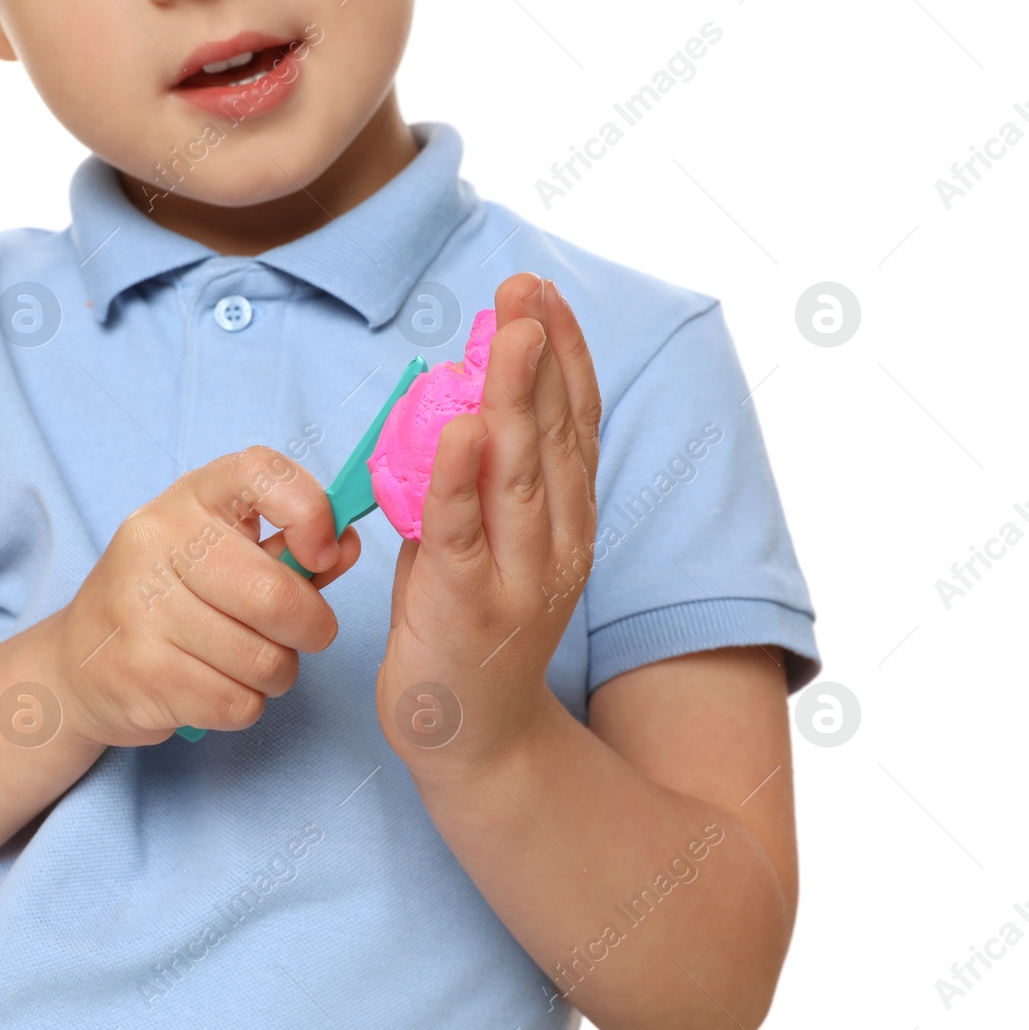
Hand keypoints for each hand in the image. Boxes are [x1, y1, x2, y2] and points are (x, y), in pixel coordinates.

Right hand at [51, 446, 362, 746]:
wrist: (78, 662)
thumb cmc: (170, 599)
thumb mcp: (225, 554)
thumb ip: (292, 548)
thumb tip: (346, 546)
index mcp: (188, 498)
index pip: (261, 472)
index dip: (311, 512)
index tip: (321, 555)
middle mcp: (155, 542)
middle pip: (274, 595)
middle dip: (310, 628)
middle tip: (301, 635)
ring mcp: (140, 609)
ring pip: (264, 660)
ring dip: (276, 673)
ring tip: (248, 663)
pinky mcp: (140, 674)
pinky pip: (237, 703)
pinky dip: (244, 706)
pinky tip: (216, 688)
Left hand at [375, 273, 602, 781]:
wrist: (472, 741)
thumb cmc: (465, 633)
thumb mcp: (480, 544)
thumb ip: (477, 486)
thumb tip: (456, 410)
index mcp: (564, 521)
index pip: (573, 423)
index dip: (562, 355)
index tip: (541, 294)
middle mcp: (555, 542)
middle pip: (555, 434)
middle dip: (539, 354)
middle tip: (523, 288)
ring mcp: (517, 576)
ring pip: (519, 472)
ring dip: (513, 397)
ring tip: (505, 333)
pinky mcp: (467, 606)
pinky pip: (461, 531)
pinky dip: (459, 478)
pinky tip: (460, 428)